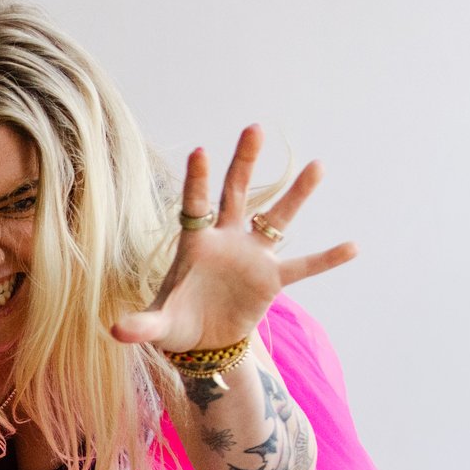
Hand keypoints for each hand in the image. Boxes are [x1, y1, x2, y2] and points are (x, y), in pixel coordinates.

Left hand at [110, 124, 357, 353]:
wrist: (202, 341)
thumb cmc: (176, 323)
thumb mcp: (158, 326)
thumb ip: (141, 325)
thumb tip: (116, 331)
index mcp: (195, 243)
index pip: (195, 205)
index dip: (197, 180)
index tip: (200, 151)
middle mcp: (226, 239)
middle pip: (236, 193)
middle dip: (244, 161)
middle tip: (254, 128)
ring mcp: (252, 256)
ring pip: (276, 219)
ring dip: (296, 194)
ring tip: (316, 166)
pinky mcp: (271, 279)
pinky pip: (303, 266)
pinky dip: (326, 259)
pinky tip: (353, 246)